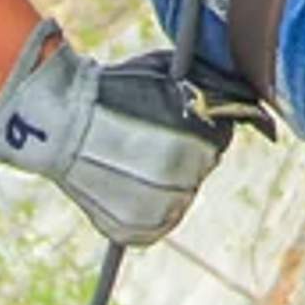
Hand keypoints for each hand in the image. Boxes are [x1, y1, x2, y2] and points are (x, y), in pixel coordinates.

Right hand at [0, 22, 247, 246]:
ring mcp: (157, 210)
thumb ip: (210, 87)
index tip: (172, 116)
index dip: (198, 123)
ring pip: (179, 197)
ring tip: (133, 156)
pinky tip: (128, 181)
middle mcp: (182, 180)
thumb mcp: (168, 74)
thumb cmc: (115, 89)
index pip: (219, 136)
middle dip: (185, 152)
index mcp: (197, 141)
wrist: (58, 120)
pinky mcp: (134, 231)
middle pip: (201, 168)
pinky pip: (156, 224)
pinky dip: (147, 207)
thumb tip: (247, 97)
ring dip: (167, 180)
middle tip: (148, 135)